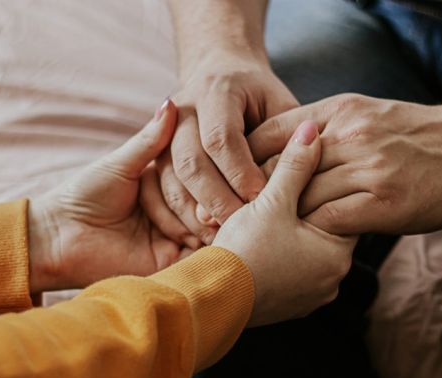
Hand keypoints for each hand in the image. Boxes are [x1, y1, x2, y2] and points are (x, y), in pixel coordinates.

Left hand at [29, 100, 195, 292]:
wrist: (59, 236)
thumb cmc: (84, 195)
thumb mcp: (122, 163)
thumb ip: (151, 140)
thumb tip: (172, 101)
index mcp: (163, 185)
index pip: (198, 178)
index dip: (206, 177)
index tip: (213, 175)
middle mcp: (172, 211)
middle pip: (206, 205)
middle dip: (205, 206)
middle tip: (203, 210)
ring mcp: (172, 240)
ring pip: (206, 231)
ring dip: (204, 226)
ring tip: (203, 224)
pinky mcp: (167, 266)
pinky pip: (196, 259)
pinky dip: (204, 250)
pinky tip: (203, 239)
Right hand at [144, 52, 298, 244]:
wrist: (220, 75)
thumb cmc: (261, 99)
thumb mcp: (281, 110)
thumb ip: (285, 141)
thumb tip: (288, 186)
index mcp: (216, 91)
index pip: (221, 138)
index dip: (240, 173)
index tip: (263, 200)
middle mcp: (182, 108)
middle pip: (190, 161)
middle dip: (217, 199)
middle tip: (243, 228)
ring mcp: (162, 131)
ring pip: (170, 179)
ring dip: (195, 213)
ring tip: (224, 238)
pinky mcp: (153, 153)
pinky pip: (158, 191)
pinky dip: (179, 217)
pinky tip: (202, 234)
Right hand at [214, 121, 356, 326]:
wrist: (210, 298)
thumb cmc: (242, 251)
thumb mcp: (269, 201)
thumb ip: (294, 166)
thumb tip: (311, 131)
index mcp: (337, 253)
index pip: (342, 207)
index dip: (320, 185)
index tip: (301, 173)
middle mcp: (332, 280)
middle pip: (325, 231)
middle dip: (305, 211)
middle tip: (282, 193)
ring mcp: (311, 298)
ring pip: (307, 253)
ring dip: (292, 236)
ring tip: (268, 219)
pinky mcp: (290, 308)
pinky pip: (291, 274)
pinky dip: (280, 259)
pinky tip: (261, 245)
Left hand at [248, 94, 441, 234]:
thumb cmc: (415, 137)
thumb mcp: (365, 115)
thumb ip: (324, 129)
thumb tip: (280, 150)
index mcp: (339, 111)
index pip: (271, 134)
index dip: (246, 162)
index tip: (236, 185)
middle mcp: (350, 135)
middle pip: (280, 168)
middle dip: (257, 196)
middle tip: (240, 219)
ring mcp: (368, 168)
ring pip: (302, 197)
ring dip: (284, 220)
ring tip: (268, 238)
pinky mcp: (384, 202)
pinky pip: (330, 220)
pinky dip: (314, 233)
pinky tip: (308, 243)